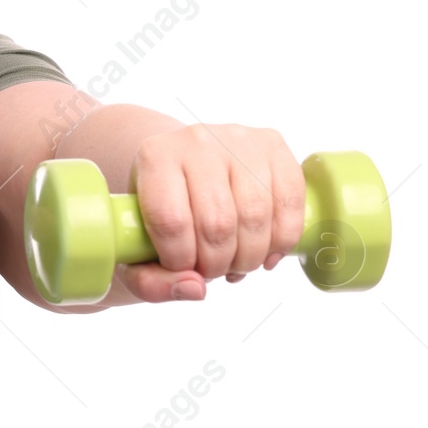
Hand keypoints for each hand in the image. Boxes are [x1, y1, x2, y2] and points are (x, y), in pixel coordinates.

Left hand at [119, 124, 305, 302]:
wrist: (185, 165)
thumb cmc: (161, 211)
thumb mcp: (138, 247)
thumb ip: (149, 282)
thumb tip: (196, 288)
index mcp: (154, 157)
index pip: (171, 221)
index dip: (180, 260)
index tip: (183, 268)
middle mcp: (196, 140)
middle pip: (217, 223)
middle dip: (217, 264)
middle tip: (212, 270)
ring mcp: (238, 138)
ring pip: (255, 217)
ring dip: (249, 257)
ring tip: (236, 262)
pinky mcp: (273, 143)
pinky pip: (289, 203)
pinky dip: (282, 240)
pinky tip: (266, 251)